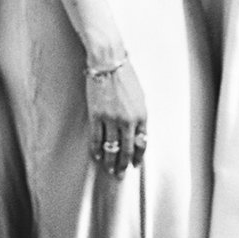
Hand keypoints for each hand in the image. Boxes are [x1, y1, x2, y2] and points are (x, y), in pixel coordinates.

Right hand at [84, 57, 148, 174]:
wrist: (108, 63)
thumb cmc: (126, 76)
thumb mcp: (140, 96)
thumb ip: (139, 115)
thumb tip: (138, 132)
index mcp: (142, 115)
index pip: (142, 143)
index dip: (138, 156)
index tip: (135, 165)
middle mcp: (128, 120)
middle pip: (127, 149)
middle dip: (124, 164)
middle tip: (121, 175)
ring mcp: (111, 119)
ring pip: (111, 147)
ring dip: (111, 161)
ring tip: (110, 170)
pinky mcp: (96, 116)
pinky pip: (96, 138)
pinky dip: (97, 149)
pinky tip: (97, 156)